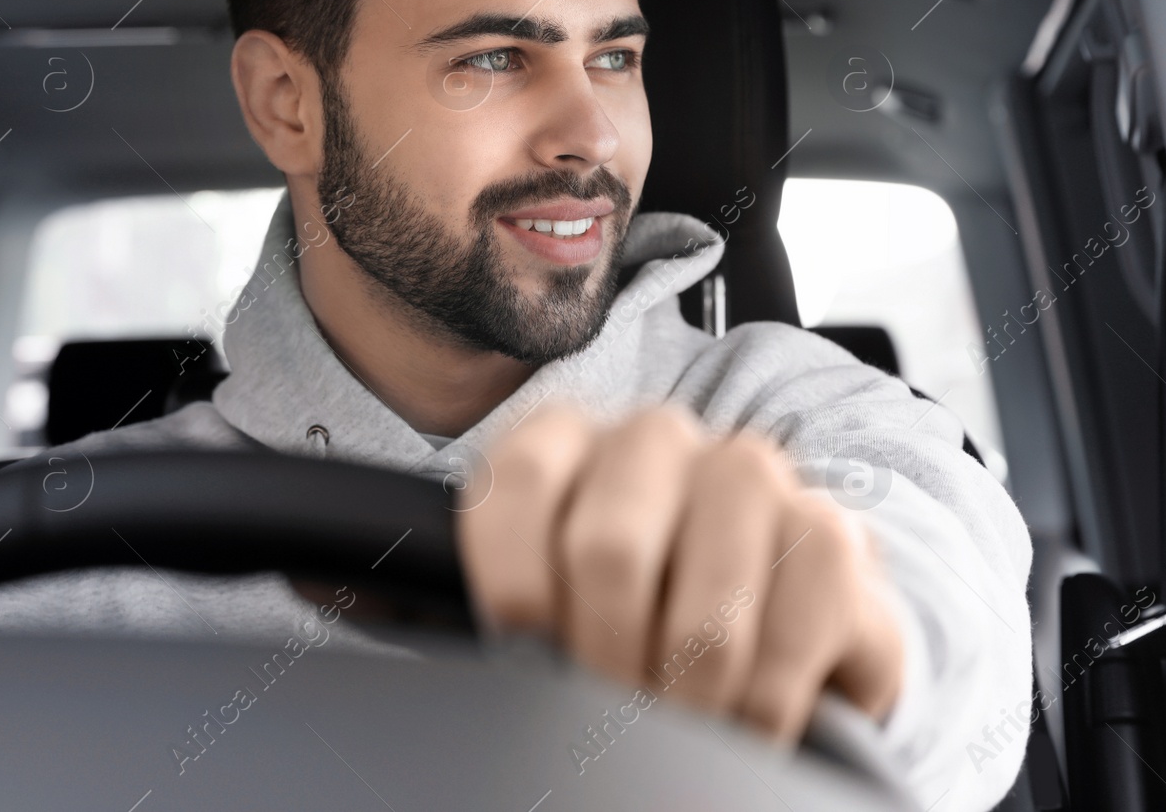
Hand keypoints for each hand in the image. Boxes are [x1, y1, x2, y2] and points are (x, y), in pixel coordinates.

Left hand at [456, 403, 903, 741]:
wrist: (767, 627)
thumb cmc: (629, 621)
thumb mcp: (531, 604)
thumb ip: (441, 591)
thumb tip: (333, 583)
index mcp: (567, 442)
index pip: (519, 485)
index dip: (514, 594)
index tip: (522, 657)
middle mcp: (660, 440)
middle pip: (609, 546)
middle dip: (604, 663)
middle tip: (610, 709)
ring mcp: (754, 477)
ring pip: (705, 614)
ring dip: (685, 704)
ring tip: (678, 726)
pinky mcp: (832, 534)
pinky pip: (788, 644)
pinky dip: (758, 716)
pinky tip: (745, 724)